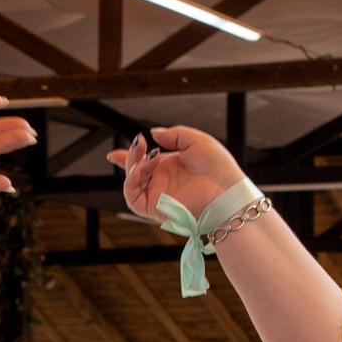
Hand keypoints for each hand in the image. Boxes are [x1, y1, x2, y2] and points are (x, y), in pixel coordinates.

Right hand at [109, 125, 244, 226]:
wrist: (225, 191)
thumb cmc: (218, 168)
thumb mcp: (195, 140)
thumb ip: (174, 134)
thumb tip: (154, 133)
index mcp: (171, 167)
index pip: (144, 162)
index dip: (129, 156)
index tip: (115, 151)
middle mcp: (162, 182)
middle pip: (135, 170)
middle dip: (131, 155)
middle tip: (140, 143)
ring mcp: (158, 195)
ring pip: (132, 183)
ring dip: (133, 166)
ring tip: (146, 157)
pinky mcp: (156, 208)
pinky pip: (134, 198)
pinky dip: (130, 183)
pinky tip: (138, 170)